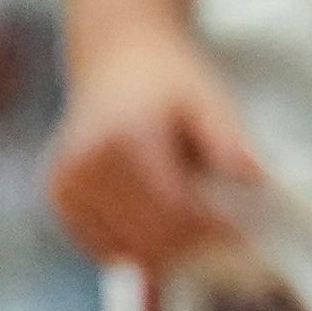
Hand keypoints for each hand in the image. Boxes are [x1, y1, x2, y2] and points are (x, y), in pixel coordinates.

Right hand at [44, 31, 264, 269]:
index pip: (171, 209)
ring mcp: (64, 183)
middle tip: (228, 247)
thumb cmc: (167, 79)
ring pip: (126, 250)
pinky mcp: (58, 197)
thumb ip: (227, 138)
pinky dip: (136, 249)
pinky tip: (159, 229)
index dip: (211, 232)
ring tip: (195, 233)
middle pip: (148, 238)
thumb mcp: (206, 98)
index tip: (244, 237)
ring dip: (166, 253)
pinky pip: (103, 247)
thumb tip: (253, 177)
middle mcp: (83, 163)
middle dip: (192, 249)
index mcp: (121, 138)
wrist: (116, 58)